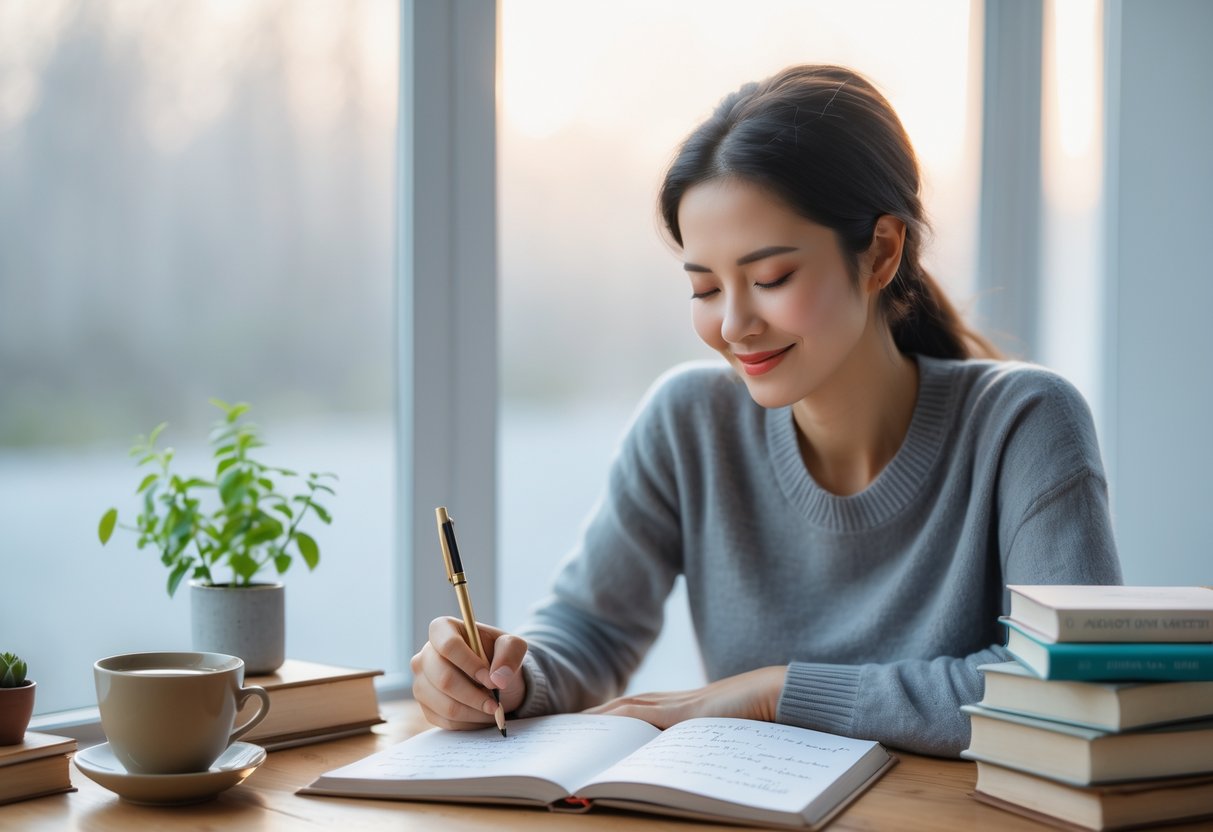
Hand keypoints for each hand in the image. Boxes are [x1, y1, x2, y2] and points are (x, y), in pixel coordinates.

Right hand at [411, 616, 528, 729]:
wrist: (495, 679)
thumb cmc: (500, 656)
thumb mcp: (513, 646)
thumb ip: (510, 654)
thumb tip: (497, 679)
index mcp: (443, 629)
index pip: (448, 645)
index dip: (470, 664)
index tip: (491, 680)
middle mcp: (425, 655)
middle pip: (444, 679)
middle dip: (474, 695)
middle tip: (496, 703)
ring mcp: (421, 682)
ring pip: (445, 705)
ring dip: (475, 712)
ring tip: (493, 709)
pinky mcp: (426, 706)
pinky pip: (445, 721)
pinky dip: (469, 722)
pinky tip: (482, 714)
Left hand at [583, 666, 785, 728]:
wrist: (778, 694)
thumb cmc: (757, 715)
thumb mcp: (720, 733)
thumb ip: (697, 740)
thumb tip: (677, 763)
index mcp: (681, 706)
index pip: (634, 709)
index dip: (608, 717)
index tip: (584, 727)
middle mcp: (674, 701)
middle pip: (622, 706)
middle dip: (593, 718)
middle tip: (565, 729)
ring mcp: (679, 704)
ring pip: (627, 708)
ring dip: (599, 718)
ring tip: (573, 730)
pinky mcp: (686, 711)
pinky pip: (645, 713)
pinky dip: (621, 719)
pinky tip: (603, 726)